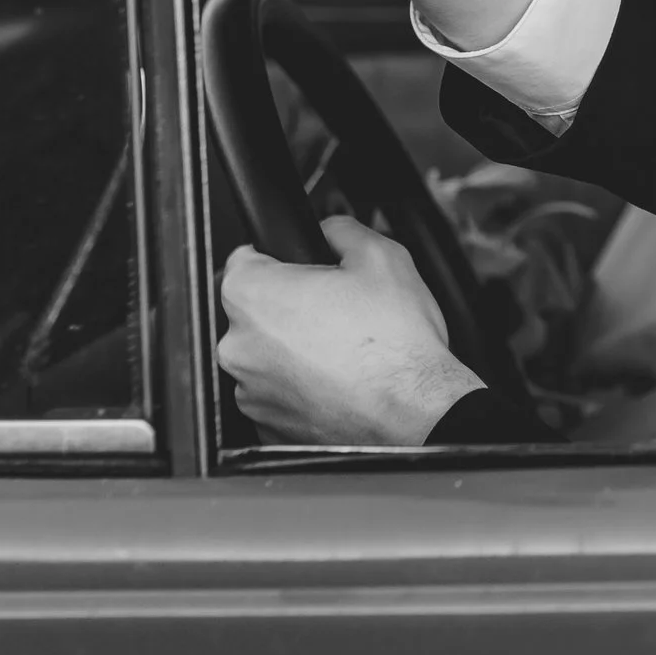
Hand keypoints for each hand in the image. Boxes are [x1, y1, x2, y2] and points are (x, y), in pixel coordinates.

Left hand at [216, 217, 485, 444]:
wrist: (416, 413)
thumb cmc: (396, 344)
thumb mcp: (381, 256)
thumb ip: (342, 230)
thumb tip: (331, 229)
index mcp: (253, 295)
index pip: (244, 258)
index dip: (279, 257)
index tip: (303, 267)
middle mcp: (239, 345)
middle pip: (254, 311)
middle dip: (289, 306)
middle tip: (337, 308)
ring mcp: (251, 391)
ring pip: (266, 356)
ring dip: (294, 350)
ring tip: (344, 349)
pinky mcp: (268, 425)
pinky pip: (278, 395)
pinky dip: (301, 387)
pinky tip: (340, 380)